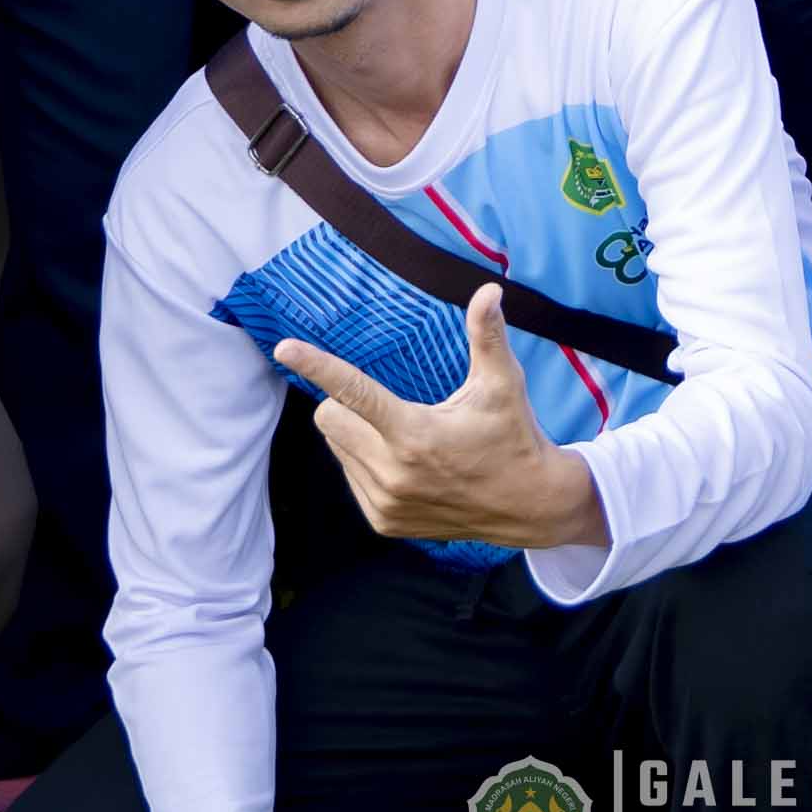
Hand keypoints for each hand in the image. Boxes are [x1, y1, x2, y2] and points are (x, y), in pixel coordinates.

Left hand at [278, 284, 607, 552]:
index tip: (284, 347)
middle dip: (345, 403)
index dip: (317, 365)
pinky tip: (403, 464)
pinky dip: (364, 461)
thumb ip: (488, 336)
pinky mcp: (383, 521)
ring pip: (336, 448)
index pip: (354, 391)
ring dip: (356, 433)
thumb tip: (489, 290)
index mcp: (415, 434)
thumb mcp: (503, 384)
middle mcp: (393, 472)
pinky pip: (348, 475)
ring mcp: (385, 502)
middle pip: (330, 418)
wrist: (528, 506)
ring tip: (403, 436)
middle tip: (387, 404)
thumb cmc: (513, 435)